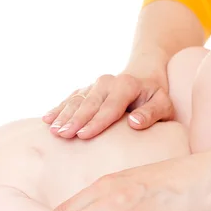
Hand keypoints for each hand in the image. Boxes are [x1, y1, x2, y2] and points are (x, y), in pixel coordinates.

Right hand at [43, 71, 172, 139]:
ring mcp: (93, 84)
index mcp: (127, 85)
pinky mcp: (85, 89)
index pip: (110, 106)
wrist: (143, 75)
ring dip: (63, 115)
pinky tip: (46, 119)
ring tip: (53, 130)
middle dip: (75, 120)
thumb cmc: (155, 97)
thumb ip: (152, 113)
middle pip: (89, 103)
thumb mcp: (164, 104)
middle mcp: (107, 82)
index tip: (84, 136)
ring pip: (76, 100)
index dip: (97, 122)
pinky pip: (69, 99)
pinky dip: (58, 109)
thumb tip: (135, 123)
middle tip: (63, 135)